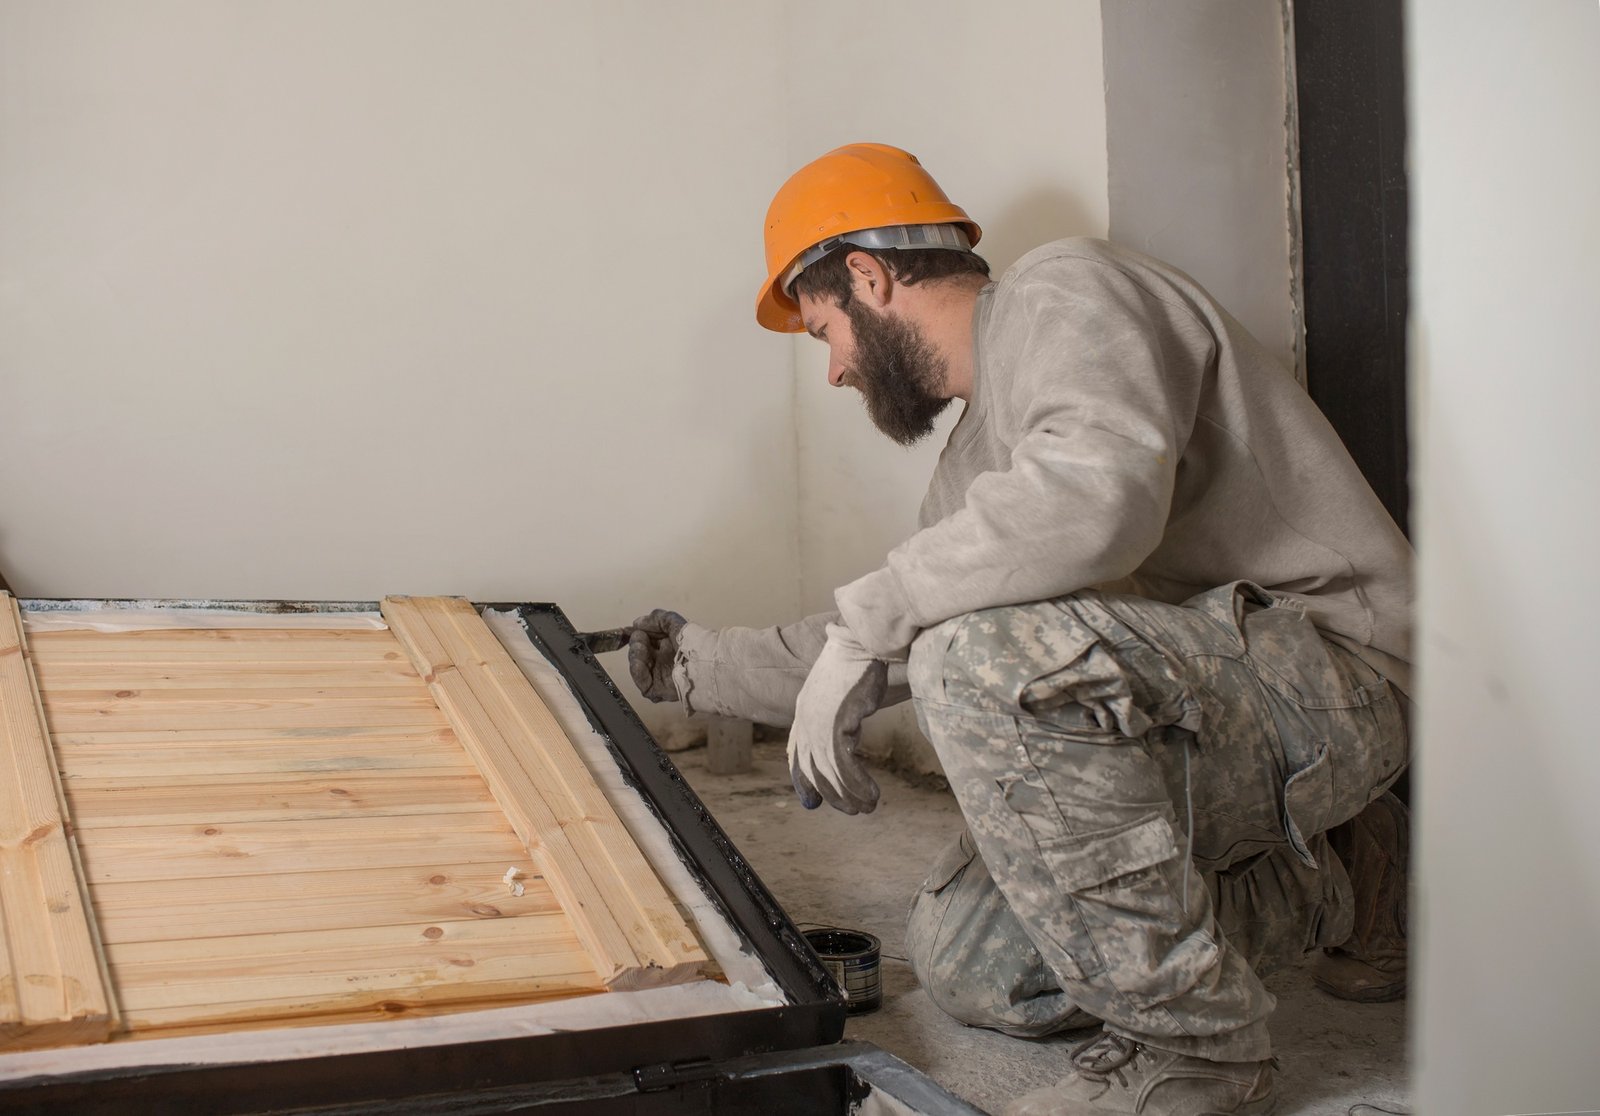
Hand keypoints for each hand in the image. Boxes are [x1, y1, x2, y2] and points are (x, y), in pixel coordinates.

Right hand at [628, 609, 686, 702]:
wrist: (700, 661)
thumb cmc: (692, 642)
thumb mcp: (674, 622)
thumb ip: (656, 619)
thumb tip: (638, 623)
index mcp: (668, 646)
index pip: (646, 640)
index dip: (636, 634)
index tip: (630, 628)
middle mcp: (663, 661)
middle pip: (639, 652)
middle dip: (636, 642)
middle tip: (639, 636)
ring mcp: (659, 676)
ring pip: (637, 666)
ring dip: (635, 653)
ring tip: (641, 646)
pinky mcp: (657, 690)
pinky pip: (641, 681)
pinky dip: (637, 670)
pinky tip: (640, 661)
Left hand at [787, 623, 886, 814]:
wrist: (863, 640)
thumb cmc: (859, 658)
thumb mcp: (841, 688)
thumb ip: (839, 710)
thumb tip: (849, 729)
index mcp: (805, 709)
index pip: (797, 751)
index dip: (802, 777)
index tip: (811, 799)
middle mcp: (807, 718)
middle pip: (813, 767)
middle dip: (832, 793)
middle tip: (852, 810)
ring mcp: (818, 721)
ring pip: (829, 771)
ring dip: (849, 794)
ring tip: (868, 808)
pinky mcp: (835, 723)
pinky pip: (844, 764)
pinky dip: (858, 784)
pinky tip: (872, 795)